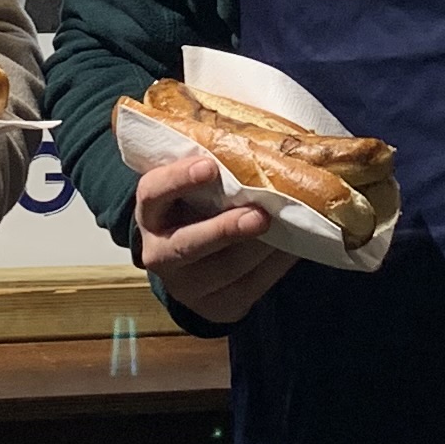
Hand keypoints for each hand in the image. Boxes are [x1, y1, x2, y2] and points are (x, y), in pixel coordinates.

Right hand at [131, 148, 297, 325]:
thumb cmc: (199, 208)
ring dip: (262, 247)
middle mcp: (159, 252)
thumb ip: (211, 165)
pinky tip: (293, 247)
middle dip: (225, 230)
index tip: (209, 165)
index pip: (153, 192)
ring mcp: (186, 286)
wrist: (193, 266)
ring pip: (226, 270)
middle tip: (260, 214)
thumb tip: (261, 137)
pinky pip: (251, 287)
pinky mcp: (216, 307)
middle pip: (187, 244)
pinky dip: (276, 265)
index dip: (178, 179)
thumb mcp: (194, 188)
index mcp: (151, 213)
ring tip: (289, 225)